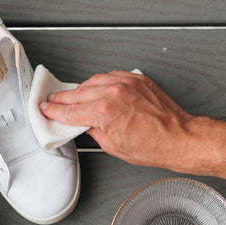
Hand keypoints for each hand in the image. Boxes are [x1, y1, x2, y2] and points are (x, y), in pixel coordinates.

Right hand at [40, 71, 197, 171]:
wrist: (179, 138)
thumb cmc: (153, 146)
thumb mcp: (113, 147)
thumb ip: (94, 131)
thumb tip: (84, 125)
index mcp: (104, 113)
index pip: (70, 112)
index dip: (54, 112)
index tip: (46, 110)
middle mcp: (113, 93)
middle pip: (77, 94)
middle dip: (62, 99)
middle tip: (52, 101)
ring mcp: (125, 83)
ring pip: (92, 81)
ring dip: (80, 89)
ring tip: (72, 95)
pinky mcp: (136, 79)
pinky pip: (110, 76)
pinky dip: (100, 81)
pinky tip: (95, 87)